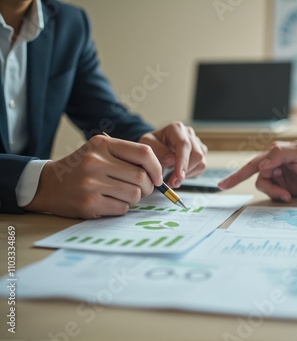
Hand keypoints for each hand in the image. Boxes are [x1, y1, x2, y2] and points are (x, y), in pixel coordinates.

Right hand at [23, 135, 162, 218]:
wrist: (47, 184)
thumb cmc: (81, 168)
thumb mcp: (100, 152)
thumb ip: (126, 156)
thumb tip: (158, 173)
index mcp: (103, 145)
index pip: (144, 152)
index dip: (157, 167)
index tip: (157, 178)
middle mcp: (96, 161)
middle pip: (141, 176)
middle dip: (147, 187)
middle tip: (140, 189)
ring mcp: (91, 183)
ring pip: (134, 194)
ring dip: (134, 199)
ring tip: (122, 195)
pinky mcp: (89, 203)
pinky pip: (122, 208)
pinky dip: (122, 208)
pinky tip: (109, 202)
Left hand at [139, 121, 206, 187]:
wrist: (156, 146)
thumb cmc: (152, 144)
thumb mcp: (147, 145)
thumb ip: (158, 151)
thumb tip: (171, 160)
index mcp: (176, 128)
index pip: (184, 145)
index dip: (183, 161)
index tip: (179, 176)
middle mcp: (189, 134)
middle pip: (196, 155)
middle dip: (185, 171)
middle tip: (172, 183)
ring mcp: (197, 143)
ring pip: (201, 162)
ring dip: (188, 175)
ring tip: (174, 181)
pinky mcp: (200, 152)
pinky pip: (201, 167)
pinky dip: (191, 174)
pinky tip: (179, 175)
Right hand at [218, 140, 296, 201]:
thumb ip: (279, 153)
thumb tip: (263, 165)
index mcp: (274, 153)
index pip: (254, 163)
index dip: (237, 174)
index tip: (223, 185)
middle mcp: (272, 165)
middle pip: (259, 178)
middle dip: (270, 187)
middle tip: (284, 194)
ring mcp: (276, 177)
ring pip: (265, 187)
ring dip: (276, 192)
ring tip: (289, 194)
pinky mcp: (281, 188)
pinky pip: (272, 194)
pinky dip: (279, 196)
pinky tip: (290, 195)